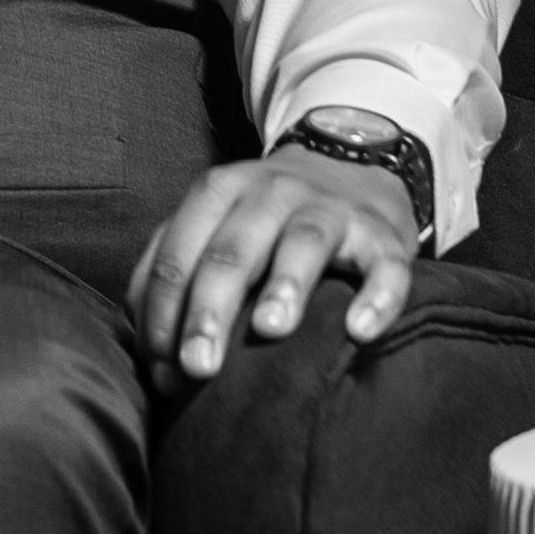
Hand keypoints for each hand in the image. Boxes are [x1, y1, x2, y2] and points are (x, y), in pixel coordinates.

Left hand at [127, 134, 427, 385]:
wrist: (352, 163)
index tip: (161, 370)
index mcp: (217, 192)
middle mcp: (271, 192)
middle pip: (232, 250)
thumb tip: (149, 353)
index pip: (177, 253)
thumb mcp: (215, 224)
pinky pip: (384, 266)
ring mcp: (330, 209)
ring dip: (285, 285)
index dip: (163, 312)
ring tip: (270, 329)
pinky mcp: (383, 236)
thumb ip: (176, 271)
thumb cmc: (267, 219)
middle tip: (197, 366)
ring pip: (304, 242)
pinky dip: (375, 297)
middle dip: (209, 309)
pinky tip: (360, 330)